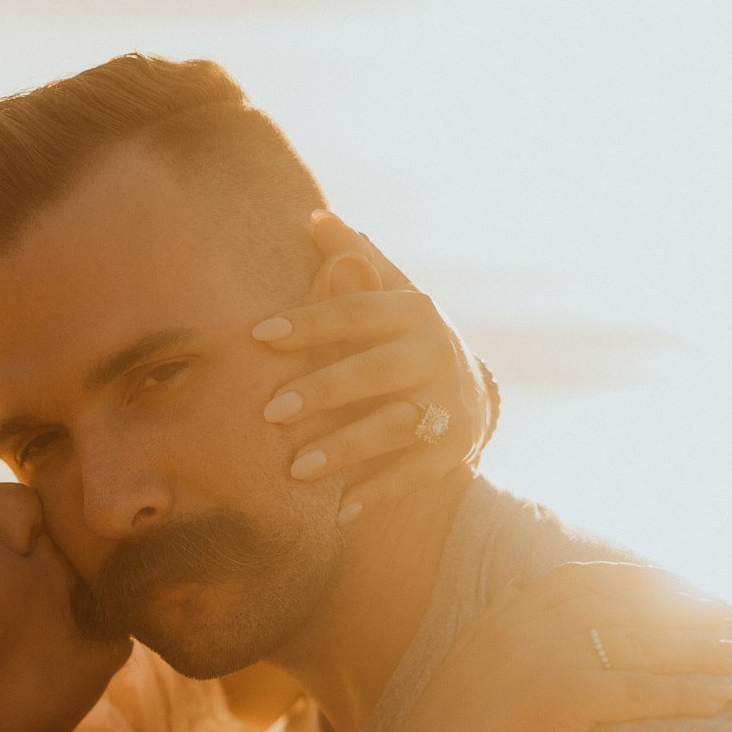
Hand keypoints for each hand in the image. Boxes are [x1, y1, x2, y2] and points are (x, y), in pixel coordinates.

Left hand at [254, 212, 493, 518]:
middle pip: (372, 372)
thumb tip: (316, 218)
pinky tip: (339, 513)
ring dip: (345, 449)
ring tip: (296, 469)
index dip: (308, 322)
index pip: (354, 313)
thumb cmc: (404, 339)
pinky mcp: (451, 451)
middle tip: (270, 411)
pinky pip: (411, 475)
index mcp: (412, 312)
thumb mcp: (390, 297)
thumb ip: (355, 262)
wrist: (472, 394)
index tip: (259, 336)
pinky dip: (377, 494)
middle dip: (322, 391)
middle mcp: (434, 354)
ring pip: (392, 426)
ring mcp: (446, 404)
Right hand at [362, 562, 731, 731]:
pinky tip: (719, 701)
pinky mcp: (564, 698)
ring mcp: (545, 655)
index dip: (635, 581)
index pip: (583, 578)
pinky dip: (686, 694)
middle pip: (623, 603)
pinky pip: (641, 690)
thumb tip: (532, 610)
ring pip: (642, 644)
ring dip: (697, 649)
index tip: (671, 590)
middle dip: (679, 607)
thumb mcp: (470, 673)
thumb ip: (504, 638)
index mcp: (502, 612)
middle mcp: (525, 622)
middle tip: (719, 618)